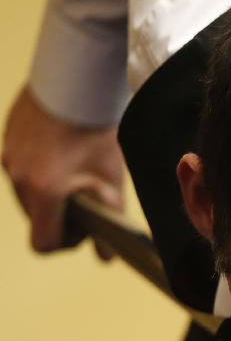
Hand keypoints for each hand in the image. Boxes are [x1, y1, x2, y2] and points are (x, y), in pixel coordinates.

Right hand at [2, 86, 124, 254]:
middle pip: (36, 219)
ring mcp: (7, 157)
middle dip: (60, 217)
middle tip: (86, 196)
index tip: (84, 227)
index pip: (43, 244)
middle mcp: (17, 177)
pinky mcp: (6, 140)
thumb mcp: (111, 184)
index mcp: (42, 193)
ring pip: (27, 195)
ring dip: (48, 194)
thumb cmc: (97, 135)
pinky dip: (39, 171)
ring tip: (75, 172)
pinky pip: (20, 169)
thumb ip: (109, 223)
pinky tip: (61, 154)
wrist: (77, 82)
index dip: (66, 242)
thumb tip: (106, 258)